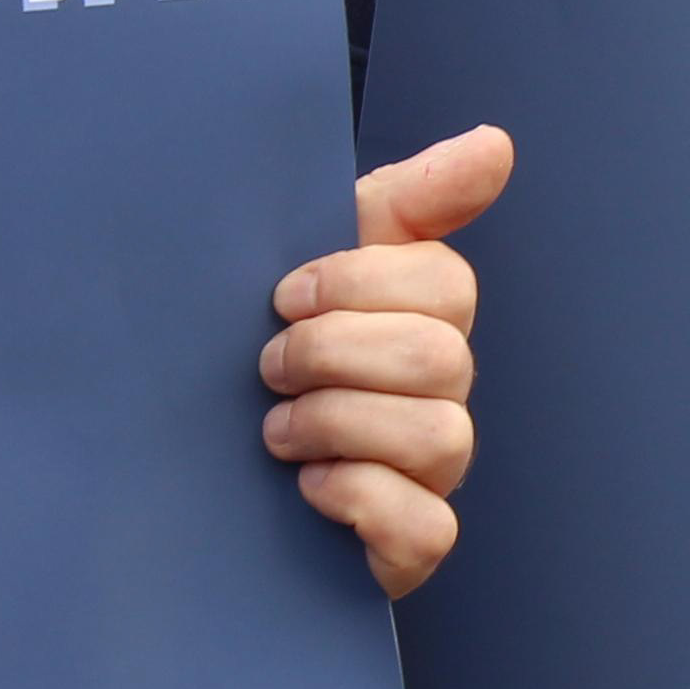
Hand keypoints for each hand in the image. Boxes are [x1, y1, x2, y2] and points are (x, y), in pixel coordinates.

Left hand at [264, 127, 511, 596]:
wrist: (193, 472)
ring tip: (278, 433)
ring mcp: (435, 474)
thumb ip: (407, 199)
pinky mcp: (413, 545)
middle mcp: (443, 396)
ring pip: (438, 436)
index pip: (446, 283)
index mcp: (425, 321)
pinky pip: (425, 525)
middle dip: (332, 356)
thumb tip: (496, 142)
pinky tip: (310, 488)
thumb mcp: (314, 259)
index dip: (359, 284)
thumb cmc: (266, 356)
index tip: (285, 296)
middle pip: (439, 357)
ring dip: (336, 425)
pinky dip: (359, 499)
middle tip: (268, 368)